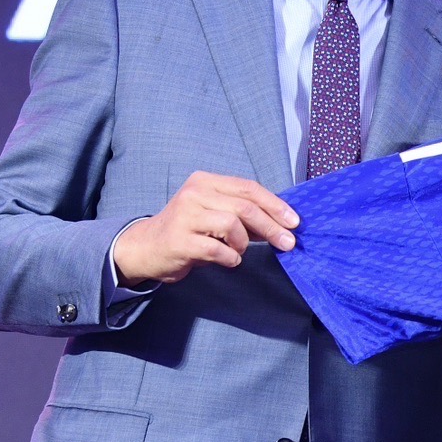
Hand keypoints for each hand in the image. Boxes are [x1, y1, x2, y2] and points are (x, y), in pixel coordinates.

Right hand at [111, 171, 299, 283]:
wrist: (147, 248)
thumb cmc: (188, 231)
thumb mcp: (215, 215)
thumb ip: (243, 216)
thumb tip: (282, 223)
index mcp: (205, 182)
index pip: (248, 188)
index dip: (275, 204)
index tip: (294, 221)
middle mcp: (194, 193)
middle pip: (244, 207)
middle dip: (272, 226)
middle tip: (288, 243)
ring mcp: (185, 216)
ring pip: (232, 224)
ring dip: (243, 243)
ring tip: (238, 251)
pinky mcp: (180, 240)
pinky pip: (217, 249)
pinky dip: (230, 257)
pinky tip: (228, 260)